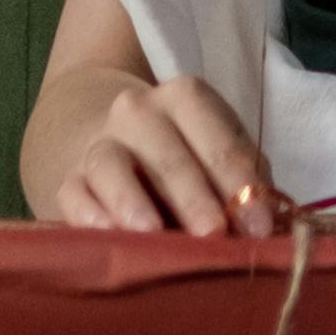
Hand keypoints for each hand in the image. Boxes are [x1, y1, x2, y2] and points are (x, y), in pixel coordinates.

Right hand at [41, 70, 278, 233]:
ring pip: (112, 166)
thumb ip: (245, 183)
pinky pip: (74, 195)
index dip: (241, 182)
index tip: (260, 225)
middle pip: (168, 153)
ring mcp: (99, 144)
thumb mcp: (220, 156)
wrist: (118, 145)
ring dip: (134, 201)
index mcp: (185, 98)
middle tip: (215, 233)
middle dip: (195, 195)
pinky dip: (88, 215)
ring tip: (153, 233)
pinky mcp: (69, 180)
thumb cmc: (188, 157)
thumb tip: (266, 224)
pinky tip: (109, 236)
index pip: (217, 137)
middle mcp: (137, 112)